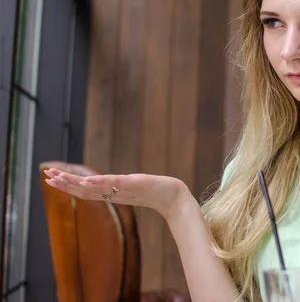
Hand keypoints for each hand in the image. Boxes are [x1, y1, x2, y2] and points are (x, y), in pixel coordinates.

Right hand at [43, 168, 188, 219]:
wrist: (176, 198)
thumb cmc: (158, 192)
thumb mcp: (136, 187)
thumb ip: (123, 186)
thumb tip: (113, 183)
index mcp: (113, 193)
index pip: (86, 191)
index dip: (68, 186)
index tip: (51, 178)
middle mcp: (115, 193)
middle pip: (85, 191)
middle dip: (65, 184)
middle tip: (46, 177)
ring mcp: (124, 190)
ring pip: (95, 188)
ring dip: (75, 183)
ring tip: (58, 177)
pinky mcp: (135, 184)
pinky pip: (113, 184)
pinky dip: (98, 184)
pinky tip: (85, 182)